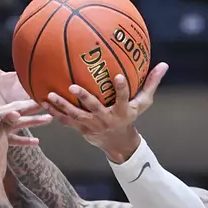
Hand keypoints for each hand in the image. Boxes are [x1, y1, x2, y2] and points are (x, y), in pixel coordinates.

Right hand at [0, 100, 52, 145]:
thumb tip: (10, 115)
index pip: (13, 105)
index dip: (28, 100)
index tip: (42, 96)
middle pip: (17, 110)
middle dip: (34, 106)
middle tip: (50, 102)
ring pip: (18, 124)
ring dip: (33, 121)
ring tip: (49, 119)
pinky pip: (11, 141)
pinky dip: (23, 141)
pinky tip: (36, 141)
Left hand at [44, 63, 167, 163]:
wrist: (118, 143)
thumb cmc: (130, 117)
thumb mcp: (143, 103)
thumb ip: (151, 83)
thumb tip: (164, 64)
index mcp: (121, 111)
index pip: (123, 98)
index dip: (121, 88)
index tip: (119, 76)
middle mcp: (105, 118)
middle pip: (94, 107)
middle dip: (84, 97)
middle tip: (73, 86)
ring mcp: (92, 124)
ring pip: (75, 115)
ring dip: (62, 105)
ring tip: (50, 95)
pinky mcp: (81, 129)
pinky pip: (66, 121)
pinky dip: (54, 112)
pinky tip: (42, 102)